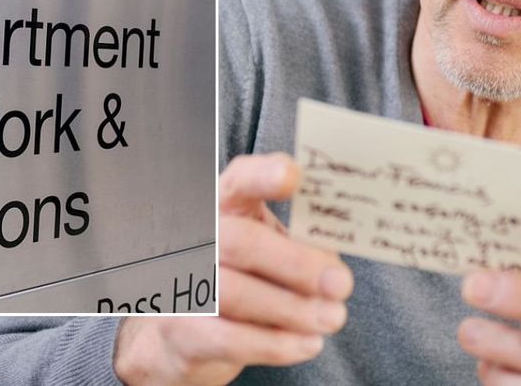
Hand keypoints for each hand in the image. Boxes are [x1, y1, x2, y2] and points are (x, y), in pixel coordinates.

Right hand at [113, 153, 353, 384]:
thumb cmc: (245, 277)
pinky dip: (275, 343)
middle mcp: (194, 239)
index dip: (262, 176)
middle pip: (239, 242)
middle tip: (341, 283)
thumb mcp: (274, 248)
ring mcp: (179, 284)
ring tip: (332, 318)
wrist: (189, 336)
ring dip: (291, 308)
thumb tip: (335, 263)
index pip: (239, 181)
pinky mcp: (182, 331)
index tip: (294, 176)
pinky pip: (228, 339)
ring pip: (233, 293)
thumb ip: (303, 244)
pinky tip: (308, 343)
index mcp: (223, 207)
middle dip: (295, 263)